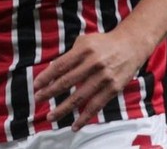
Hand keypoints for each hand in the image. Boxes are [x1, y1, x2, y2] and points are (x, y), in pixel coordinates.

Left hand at [33, 31, 148, 129]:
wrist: (130, 46)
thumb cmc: (102, 43)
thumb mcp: (84, 41)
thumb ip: (69, 55)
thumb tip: (52, 71)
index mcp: (83, 50)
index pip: (60, 65)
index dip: (46, 76)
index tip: (36, 85)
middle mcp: (93, 63)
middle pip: (67, 81)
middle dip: (50, 92)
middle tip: (37, 99)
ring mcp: (104, 77)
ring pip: (80, 97)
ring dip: (63, 108)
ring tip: (51, 116)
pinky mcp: (113, 89)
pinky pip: (96, 106)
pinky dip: (84, 117)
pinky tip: (74, 126)